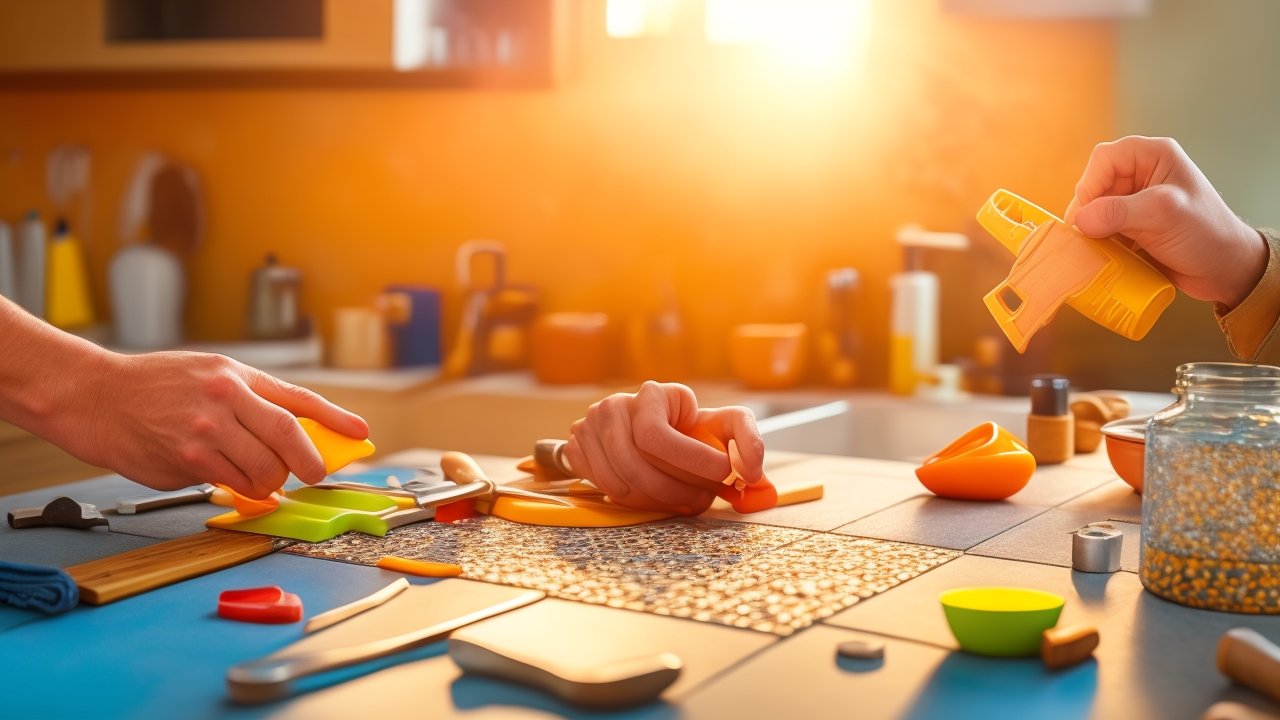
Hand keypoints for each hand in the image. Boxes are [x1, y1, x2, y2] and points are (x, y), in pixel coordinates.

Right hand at [62, 351, 367, 498]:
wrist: (96, 396)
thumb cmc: (157, 386)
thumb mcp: (212, 375)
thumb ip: (254, 401)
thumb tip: (296, 436)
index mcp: (236, 376)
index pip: (298, 399)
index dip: (335, 418)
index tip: (361, 433)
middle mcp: (225, 401)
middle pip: (288, 440)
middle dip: (308, 464)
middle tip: (311, 474)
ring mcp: (205, 433)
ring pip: (262, 472)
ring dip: (266, 482)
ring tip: (250, 472)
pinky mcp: (186, 462)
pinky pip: (228, 484)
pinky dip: (231, 485)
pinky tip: (212, 468)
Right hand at [563, 381, 763, 513]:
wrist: (652, 430)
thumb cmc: (694, 429)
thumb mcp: (726, 424)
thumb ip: (748, 439)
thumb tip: (751, 473)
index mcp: (652, 393)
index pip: (657, 435)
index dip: (691, 461)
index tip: (723, 475)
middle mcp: (613, 406)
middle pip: (636, 465)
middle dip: (676, 490)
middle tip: (704, 500)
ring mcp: (589, 428)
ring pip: (619, 483)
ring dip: (658, 502)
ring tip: (686, 501)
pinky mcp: (577, 449)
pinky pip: (605, 490)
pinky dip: (637, 503)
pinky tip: (660, 499)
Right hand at [1064, 135, 1266, 308]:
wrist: (1225, 269)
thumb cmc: (1206, 233)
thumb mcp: (1162, 215)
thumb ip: (1119, 212)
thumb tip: (1079, 219)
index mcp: (1154, 156)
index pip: (1104, 158)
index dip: (1091, 184)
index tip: (1087, 214)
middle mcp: (1143, 174)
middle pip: (1096, 183)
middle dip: (1090, 209)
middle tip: (1091, 234)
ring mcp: (1137, 200)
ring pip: (1095, 207)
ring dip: (1093, 227)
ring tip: (1101, 245)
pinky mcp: (1132, 224)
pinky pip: (1102, 226)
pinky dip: (1099, 239)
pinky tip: (1108, 252)